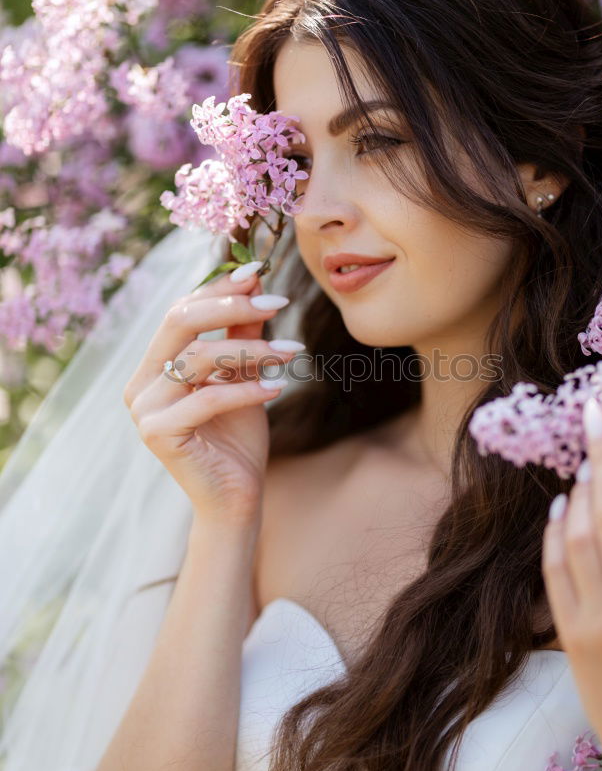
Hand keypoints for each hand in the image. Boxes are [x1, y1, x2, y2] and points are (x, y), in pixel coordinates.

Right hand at [123, 264, 300, 521]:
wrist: (236, 499)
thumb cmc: (238, 438)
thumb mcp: (244, 377)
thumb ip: (242, 335)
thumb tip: (254, 283)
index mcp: (154, 367)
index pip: (179, 311)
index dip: (218, 289)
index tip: (259, 271)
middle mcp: (140, 384)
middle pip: (178, 323)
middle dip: (230, 307)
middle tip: (277, 301)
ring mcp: (144, 410)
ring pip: (197, 359)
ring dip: (251, 350)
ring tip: (292, 351)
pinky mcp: (158, 434)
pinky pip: (206, 399)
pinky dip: (245, 390)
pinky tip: (277, 388)